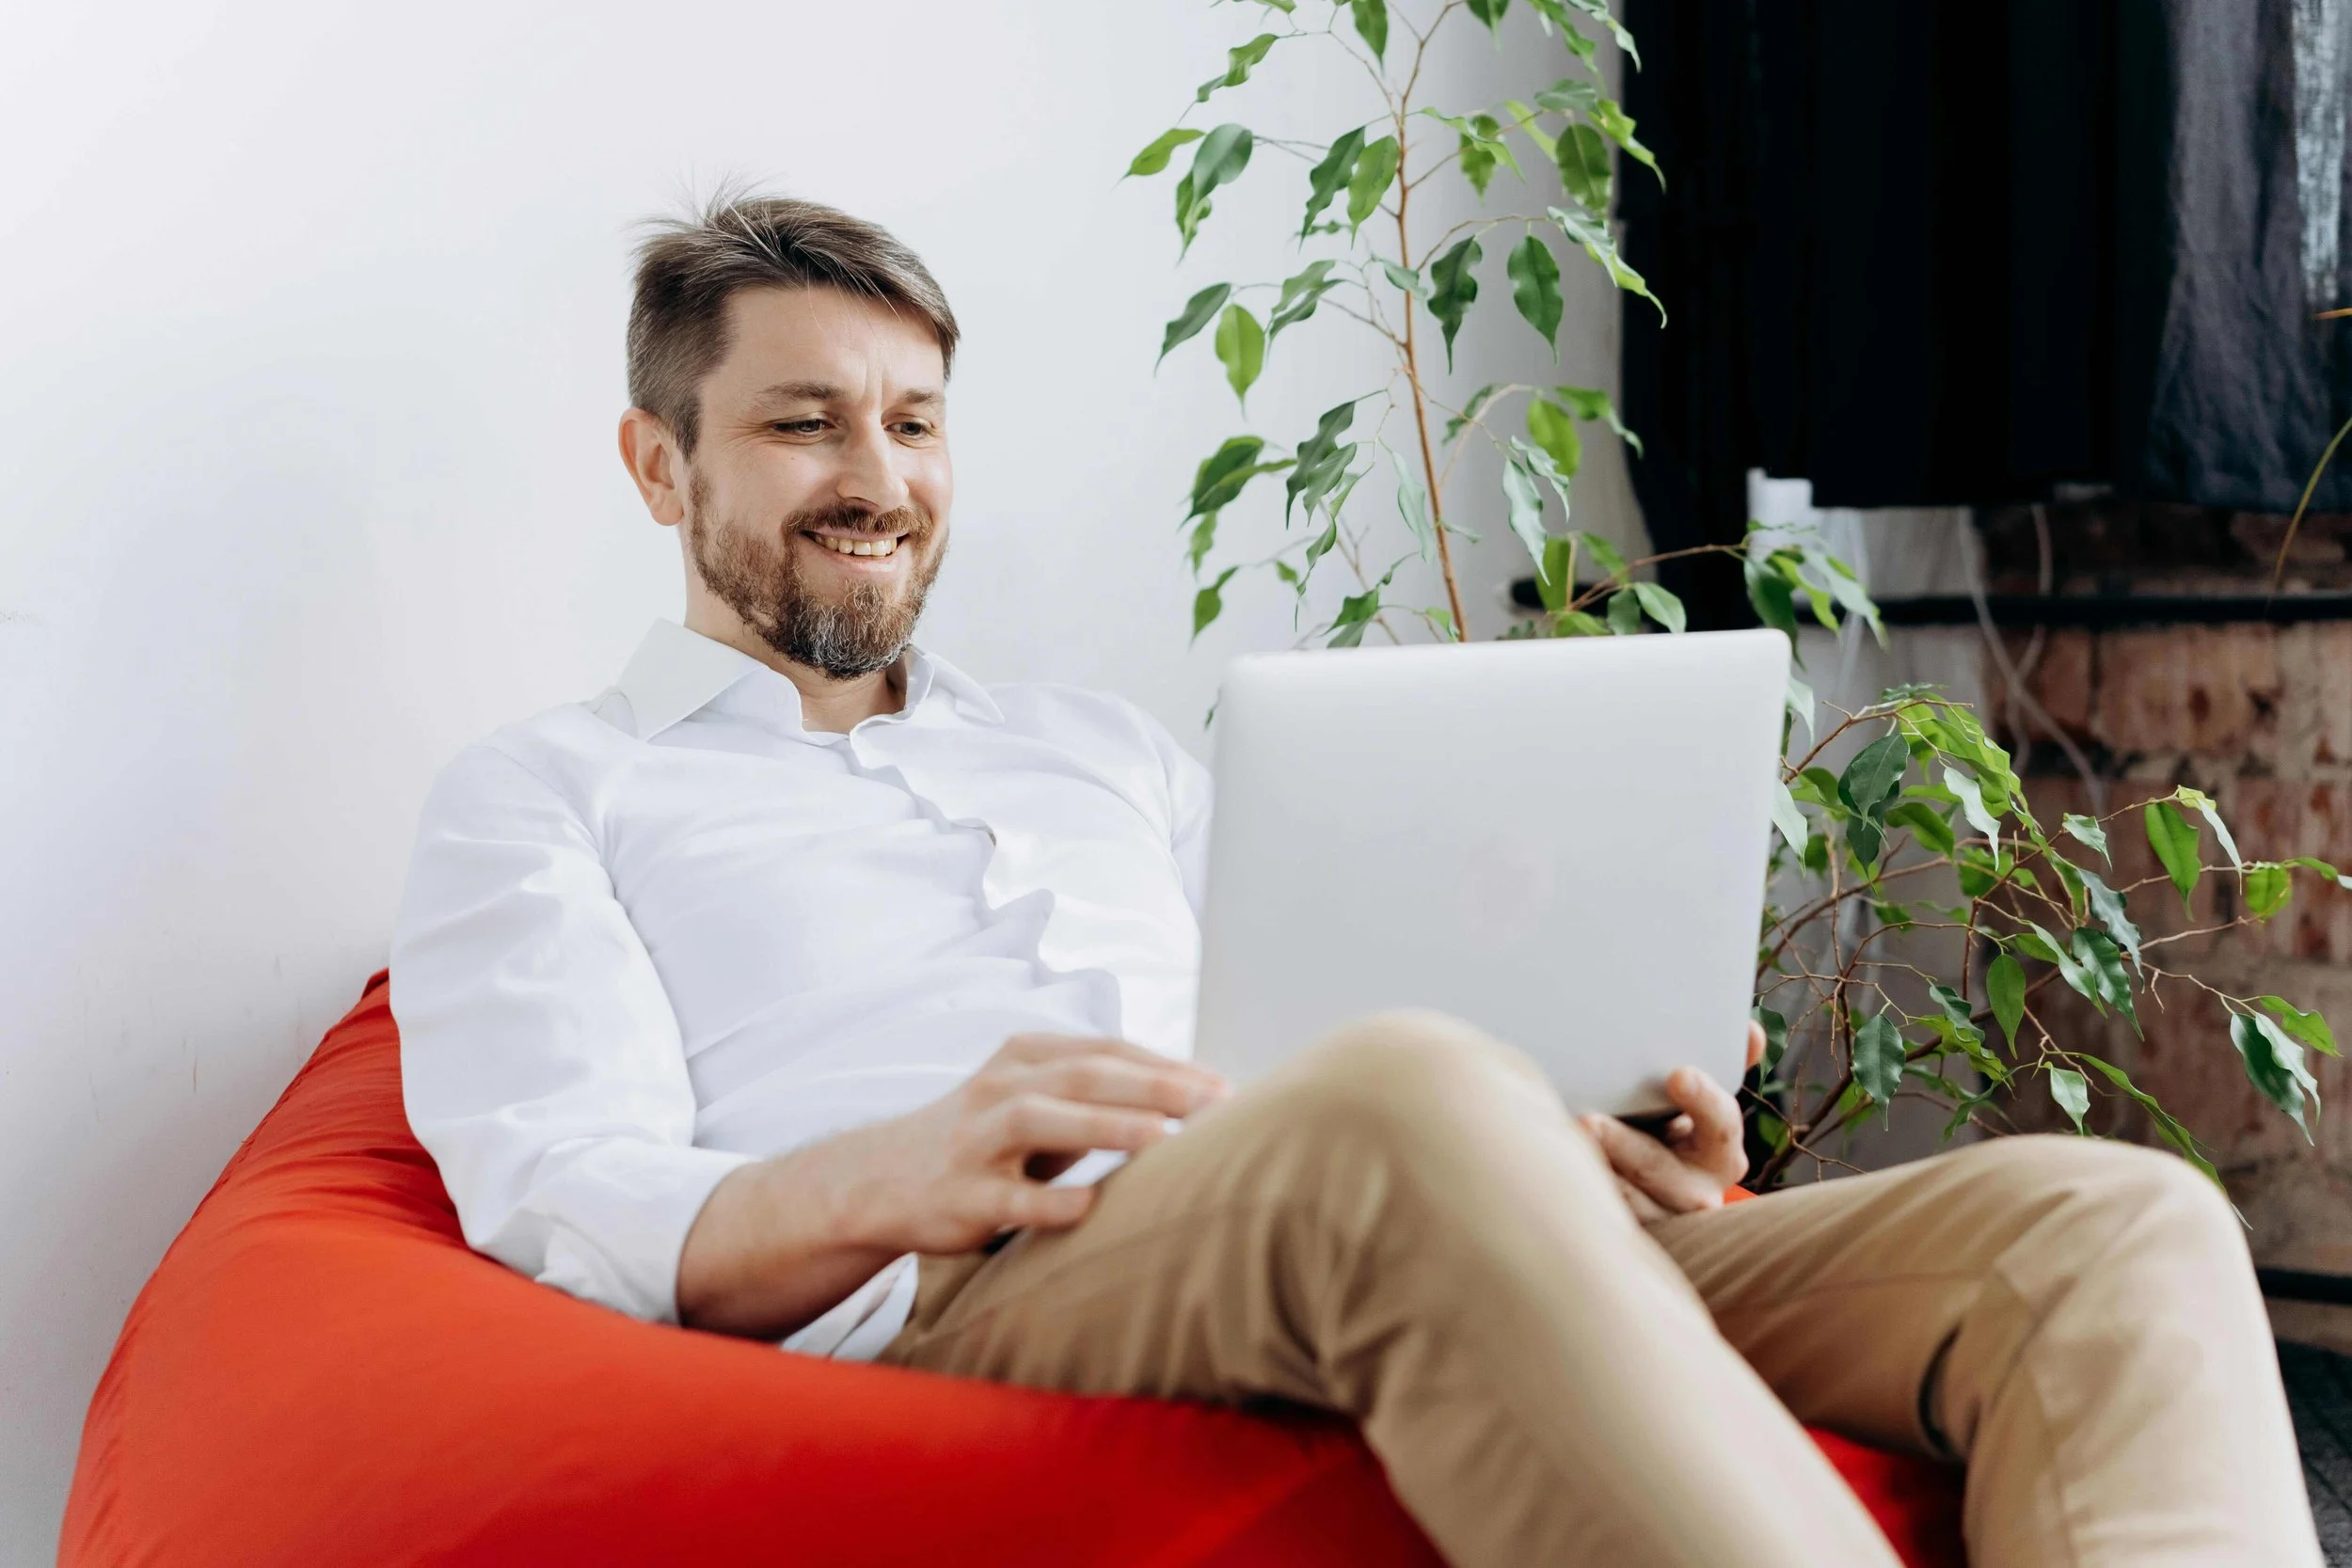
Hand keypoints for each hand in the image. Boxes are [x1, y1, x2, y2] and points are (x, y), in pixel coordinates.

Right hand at [828, 1032, 1228, 1255]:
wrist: (880, 1181)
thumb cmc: (984, 1141)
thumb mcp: (1033, 1101)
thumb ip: (1096, 1096)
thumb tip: (1196, 1102)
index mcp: (1024, 1058)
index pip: (1105, 1050)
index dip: (1165, 1064)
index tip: (1222, 1086)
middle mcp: (999, 1089)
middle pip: (1082, 1075)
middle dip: (1152, 1085)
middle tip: (1213, 1102)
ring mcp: (975, 1142)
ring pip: (1040, 1120)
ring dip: (1104, 1125)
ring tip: (1161, 1136)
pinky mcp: (959, 1196)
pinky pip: (1006, 1198)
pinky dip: (1047, 1201)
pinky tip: (1088, 1208)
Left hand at [1576, 1021, 1760, 1221]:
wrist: (1651, 1192)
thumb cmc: (1671, 1131)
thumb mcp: (1699, 1105)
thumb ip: (1723, 1065)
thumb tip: (1749, 1030)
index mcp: (1720, 1152)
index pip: (1719, 1123)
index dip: (1702, 1099)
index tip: (1679, 1074)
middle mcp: (1697, 1192)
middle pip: (1661, 1169)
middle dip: (1625, 1146)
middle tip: (1588, 1122)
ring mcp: (1659, 1218)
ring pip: (1626, 1202)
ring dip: (1594, 1175)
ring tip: (1559, 1144)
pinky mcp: (1624, 1234)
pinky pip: (1599, 1220)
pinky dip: (1578, 1196)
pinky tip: (1550, 1173)